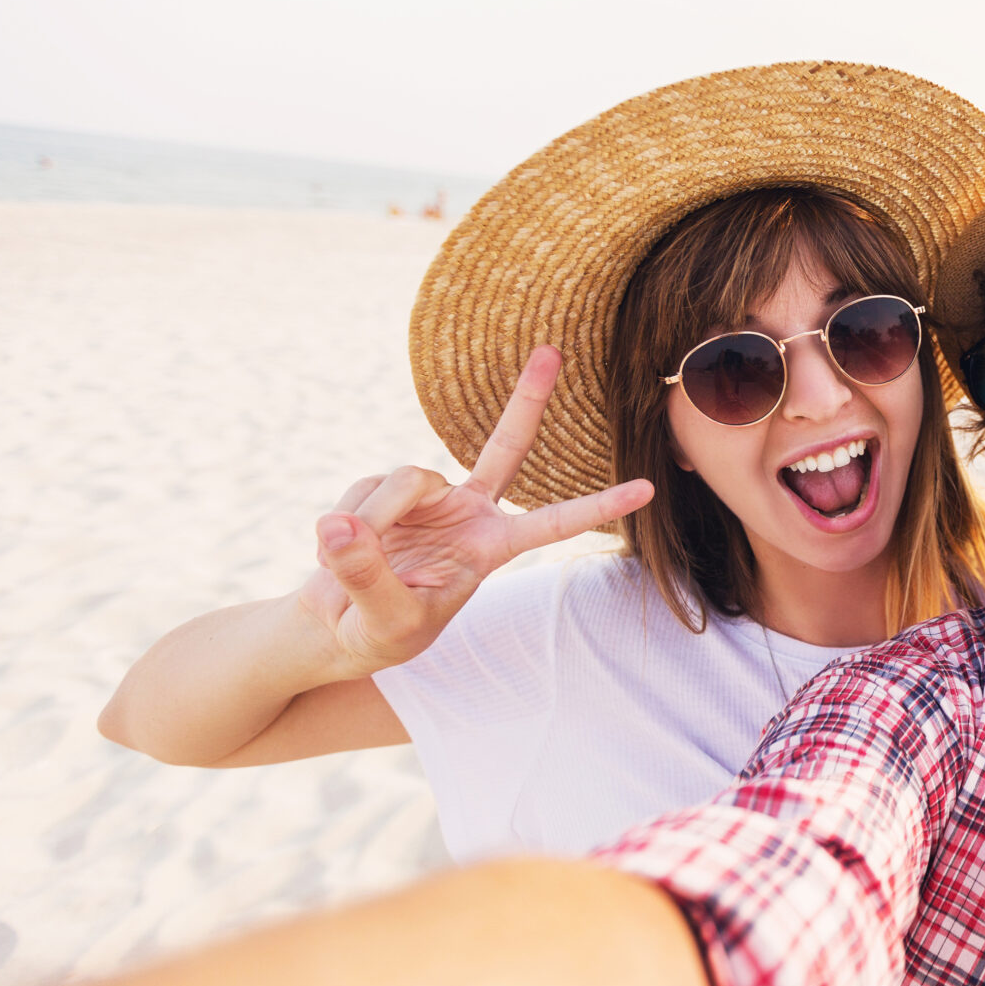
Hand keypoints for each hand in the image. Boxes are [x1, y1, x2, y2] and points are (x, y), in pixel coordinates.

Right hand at [298, 346, 652, 676]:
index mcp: (492, 548)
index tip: (648, 488)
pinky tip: (335, 549)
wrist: (337, 626)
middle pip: (506, 446)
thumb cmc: (377, 634)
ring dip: (371, 521)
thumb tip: (342, 525)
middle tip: (552, 351)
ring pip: (405, 479)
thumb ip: (367, 575)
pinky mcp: (385, 489)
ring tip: (346, 561)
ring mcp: (430, 496)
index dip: (598, 506)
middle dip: (528, 399)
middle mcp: (470, 512)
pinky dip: (342, 524)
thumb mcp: (384, 620)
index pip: (552, 524)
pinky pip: (363, 490)